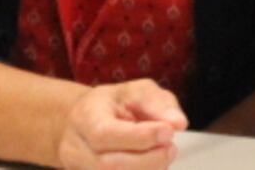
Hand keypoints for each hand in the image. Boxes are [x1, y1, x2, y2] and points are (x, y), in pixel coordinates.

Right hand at [55, 79, 188, 168]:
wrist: (85, 121)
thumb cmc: (114, 104)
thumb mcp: (137, 91)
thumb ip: (159, 104)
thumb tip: (178, 123)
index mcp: (85, 116)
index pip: (105, 133)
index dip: (140, 137)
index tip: (168, 132)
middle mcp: (75, 147)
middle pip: (108, 165)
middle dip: (148, 160)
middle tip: (171, 148)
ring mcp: (79, 169)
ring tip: (164, 156)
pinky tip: (153, 167)